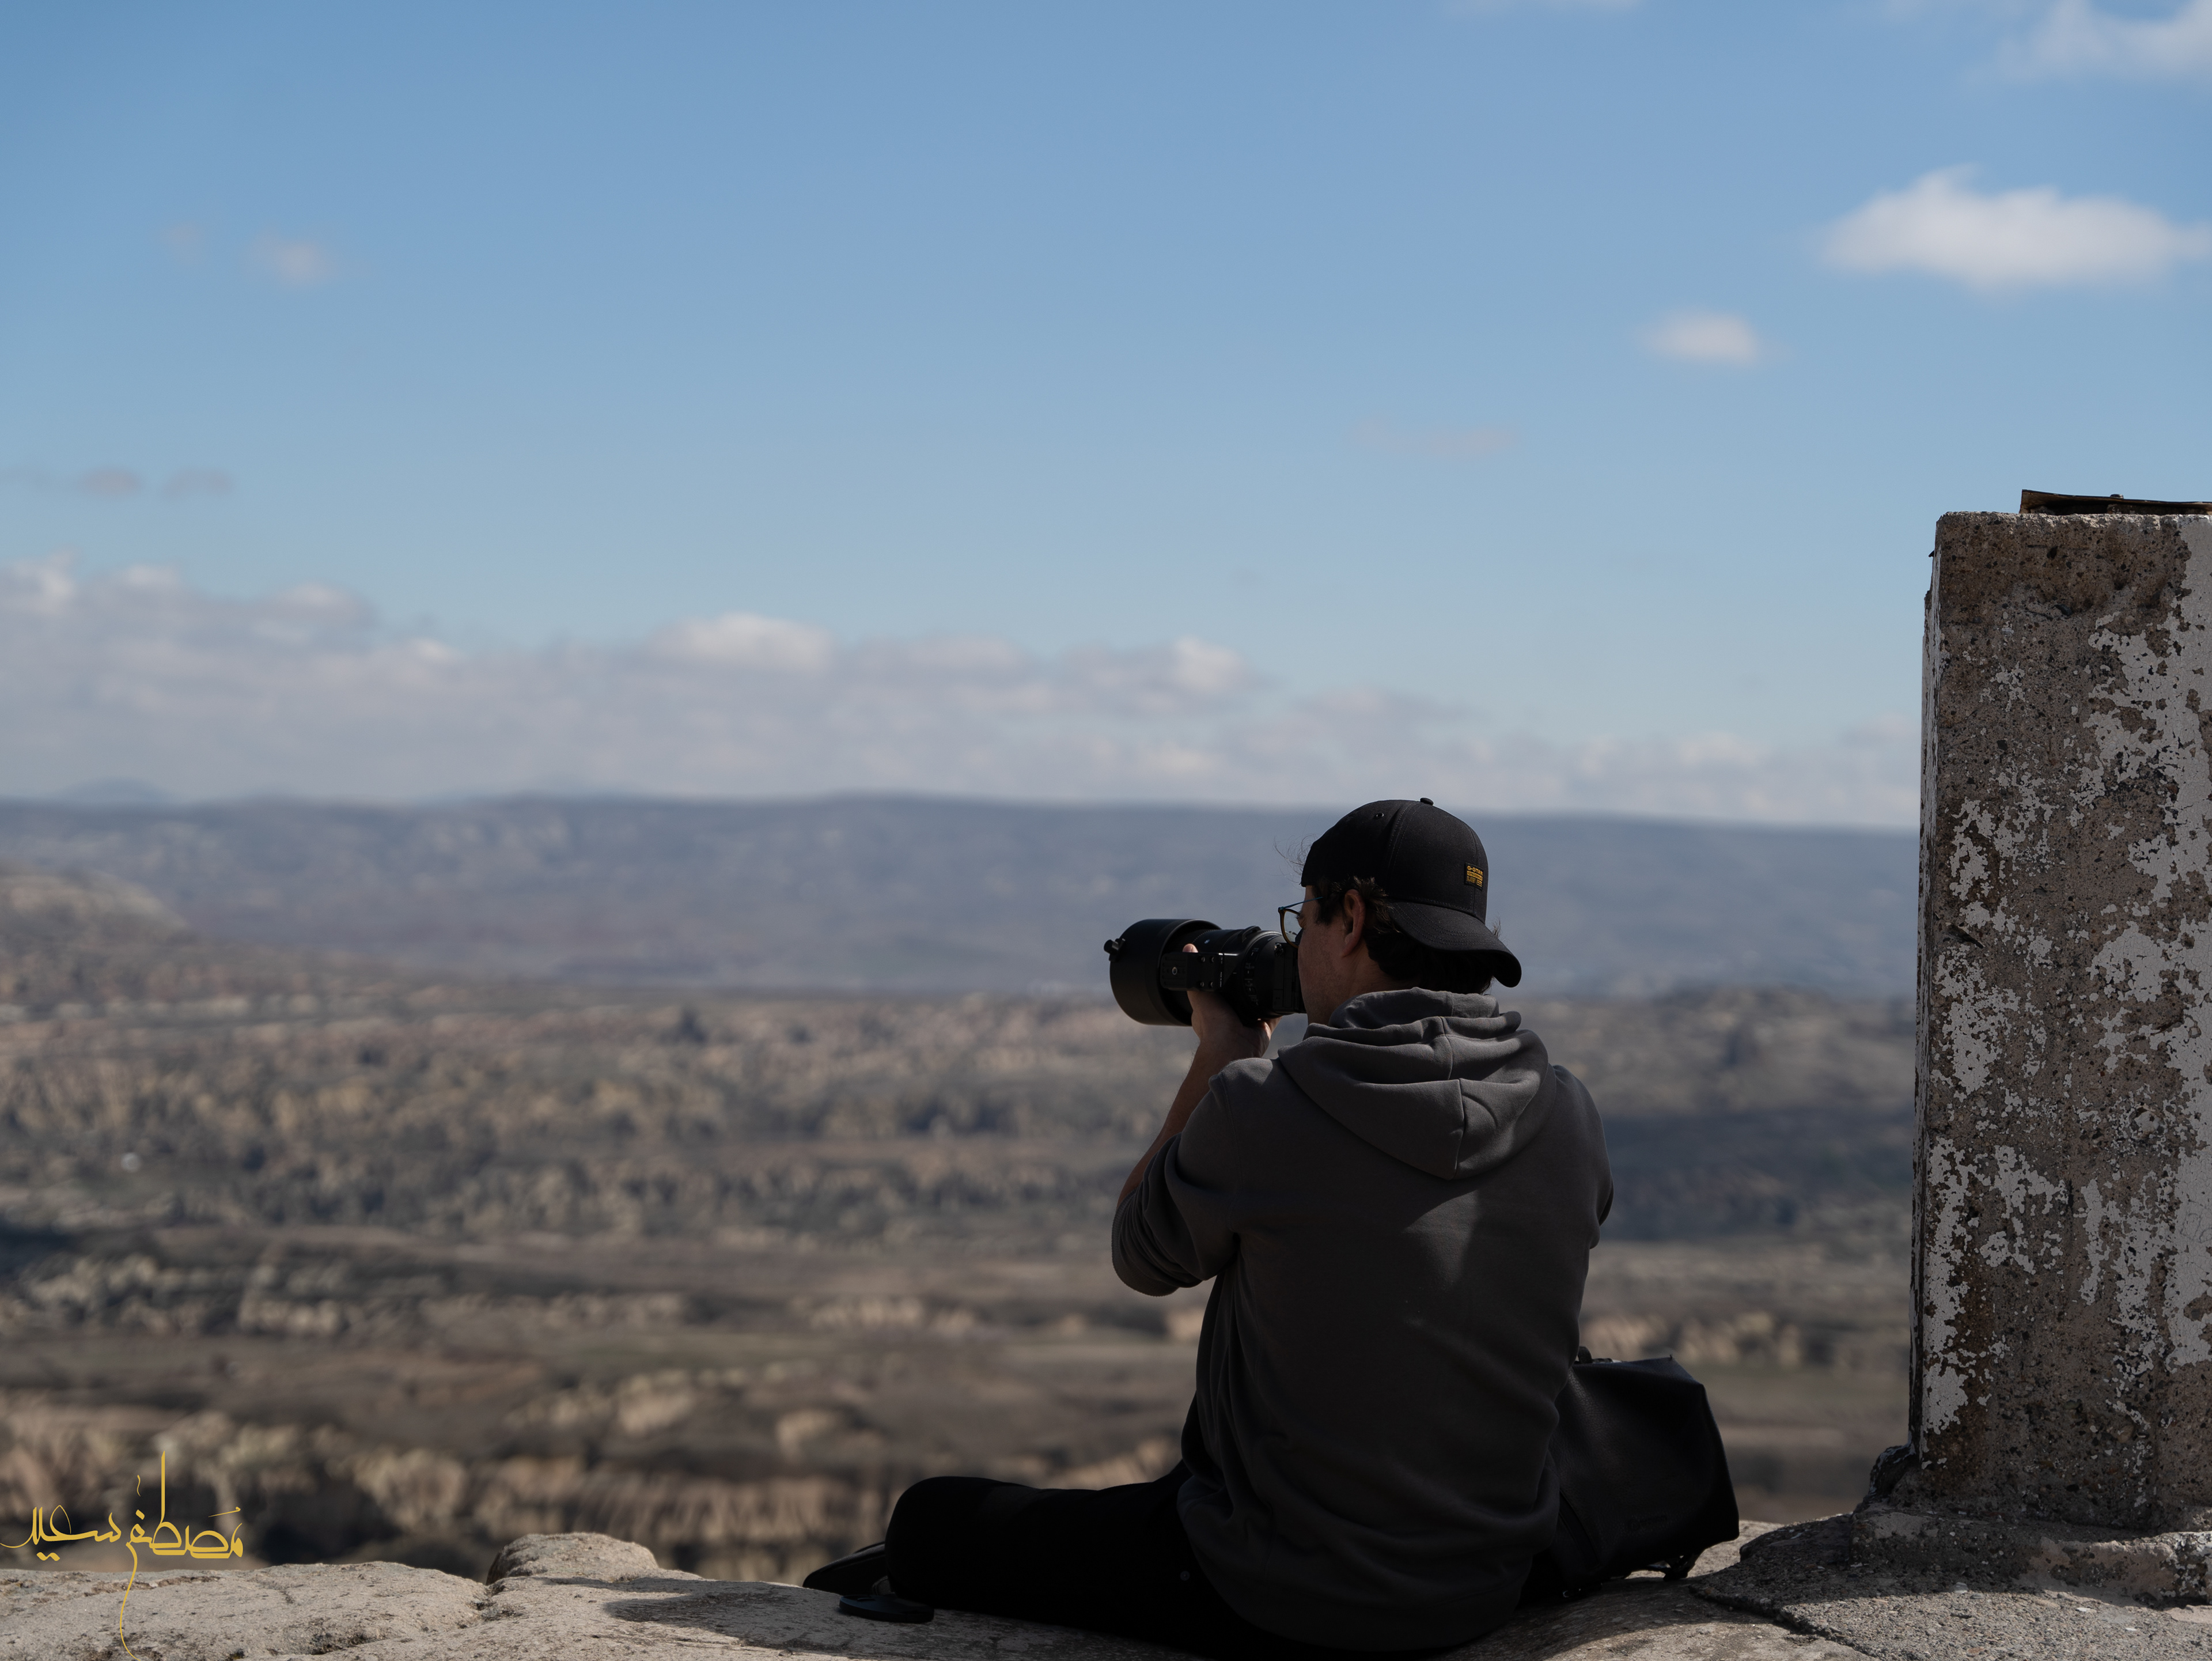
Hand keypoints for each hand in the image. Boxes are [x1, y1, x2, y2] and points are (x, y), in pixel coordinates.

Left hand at [1183, 943, 1273, 1067]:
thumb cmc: (1213, 1025)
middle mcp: (1231, 1016)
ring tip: (1269, 979)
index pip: (1220, 990)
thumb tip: (1188, 949)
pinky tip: (1280, 995)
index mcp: (1215, 1009)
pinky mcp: (1263, 1029)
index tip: (1233, 968)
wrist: (1233, 1047)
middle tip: (1253, 971)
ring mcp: (1247, 1023)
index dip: (1225, 981)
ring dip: (1262, 996)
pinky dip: (1278, 1008)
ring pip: (1257, 1006)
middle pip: (1240, 997)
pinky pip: (1273, 1016)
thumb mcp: (1200, 994)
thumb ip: (1194, 974)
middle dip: (1246, 987)